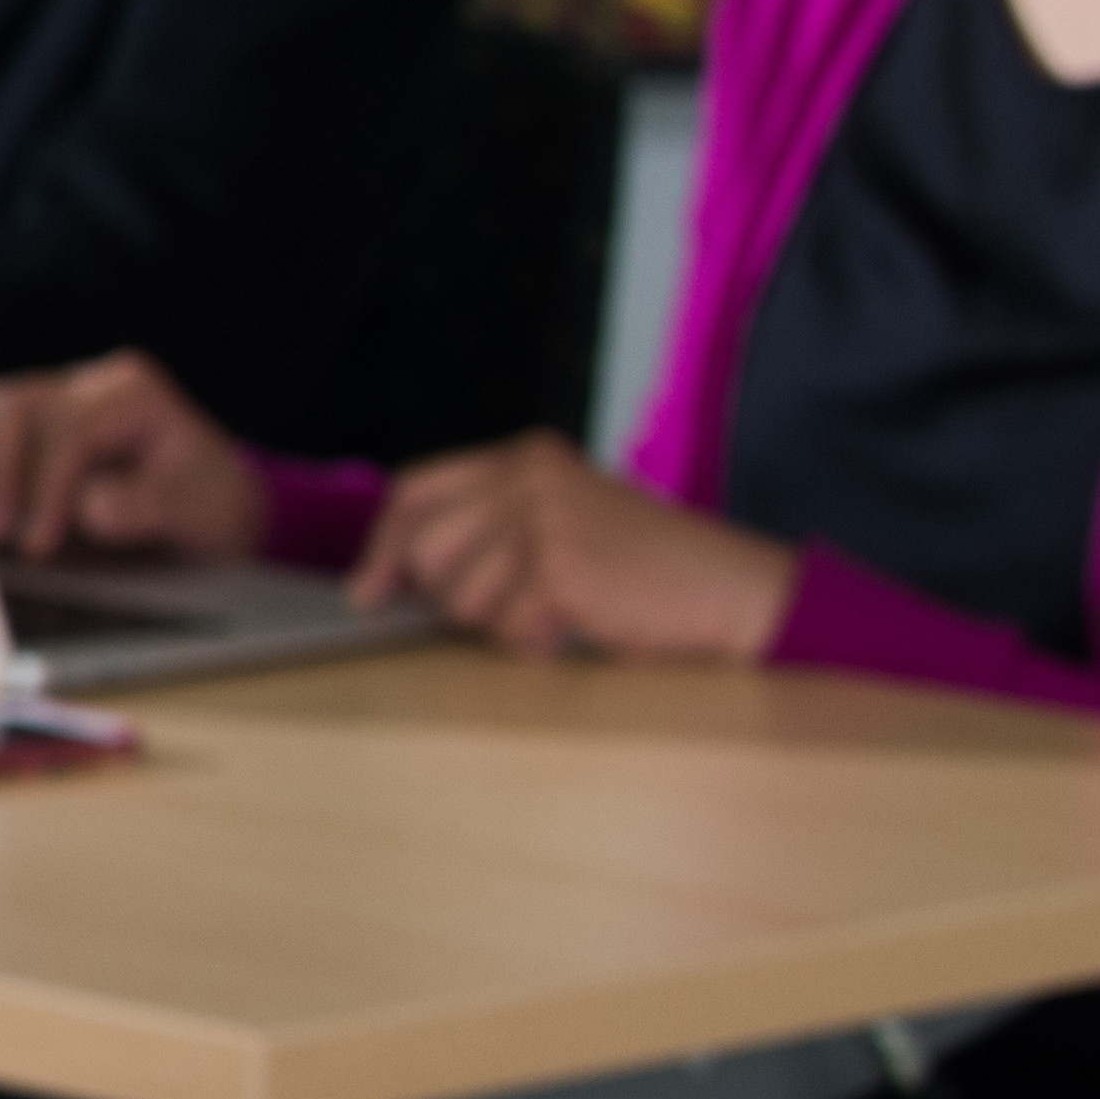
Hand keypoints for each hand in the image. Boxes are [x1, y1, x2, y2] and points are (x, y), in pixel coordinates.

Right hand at [0, 352, 264, 564]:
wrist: (209, 505)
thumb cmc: (205, 507)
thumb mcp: (199, 512)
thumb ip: (149, 506)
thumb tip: (89, 507)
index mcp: (134, 393)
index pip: (72, 428)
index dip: (47, 486)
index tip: (39, 543)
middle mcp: (87, 383)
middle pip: (17, 408)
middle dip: (1, 476)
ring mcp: (51, 394)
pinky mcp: (24, 419)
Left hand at [360, 435, 793, 662]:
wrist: (730, 589)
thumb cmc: (645, 571)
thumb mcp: (562, 523)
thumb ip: (491, 528)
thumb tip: (396, 576)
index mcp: (525, 456)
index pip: (416, 489)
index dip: (384, 545)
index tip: (369, 591)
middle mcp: (527, 475)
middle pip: (425, 546)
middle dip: (447, 596)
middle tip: (505, 611)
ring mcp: (542, 517)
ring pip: (459, 595)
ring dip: (501, 624)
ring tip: (558, 613)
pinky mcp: (559, 566)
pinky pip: (504, 626)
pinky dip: (534, 642)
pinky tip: (575, 627)